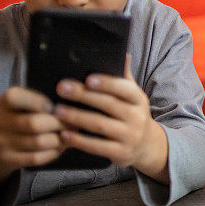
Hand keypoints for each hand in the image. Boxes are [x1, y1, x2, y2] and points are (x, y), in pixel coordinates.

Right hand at [0, 87, 65, 188]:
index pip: (17, 97)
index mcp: (6, 101)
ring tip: (71, 135)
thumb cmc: (22, 117)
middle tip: (75, 124)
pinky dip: (53, 152)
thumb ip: (43, 100)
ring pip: (39, 142)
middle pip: (34, 123)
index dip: (39, 102)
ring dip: (60, 140)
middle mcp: (0, 121)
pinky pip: (36, 158)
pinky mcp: (7, 158)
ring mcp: (2, 142)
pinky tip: (60, 147)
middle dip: (60, 124)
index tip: (54, 106)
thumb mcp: (25, 104)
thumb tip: (74, 100)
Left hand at [53, 56, 168, 180]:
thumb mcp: (134, 97)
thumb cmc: (133, 115)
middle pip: (108, 105)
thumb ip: (124, 77)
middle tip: (62, 88)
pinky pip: (97, 146)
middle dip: (83, 96)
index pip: (124, 89)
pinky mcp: (120, 153)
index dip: (107, 83)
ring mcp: (129, 136)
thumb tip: (121, 53)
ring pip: (100, 125)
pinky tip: (64, 134)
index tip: (87, 78)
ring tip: (57, 110)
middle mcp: (137, 117)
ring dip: (77, 117)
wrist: (147, 145)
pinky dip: (79, 140)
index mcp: (139, 99)